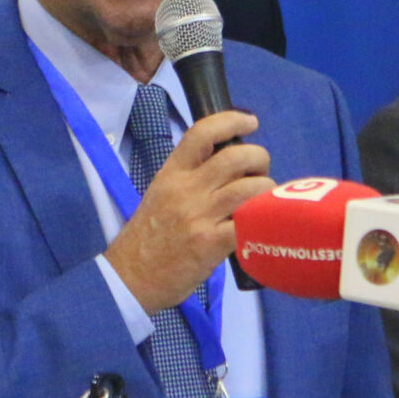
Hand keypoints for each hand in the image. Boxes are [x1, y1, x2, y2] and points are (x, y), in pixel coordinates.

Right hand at [105, 109, 272, 313]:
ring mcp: (199, 216)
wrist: (131, 276)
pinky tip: (260, 226)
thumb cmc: (149, 236)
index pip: (201, 133)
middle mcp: (186, 190)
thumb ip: (191, 177)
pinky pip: (249, 223)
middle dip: (259, 159)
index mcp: (171, 173)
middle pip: (235, 157)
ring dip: (267, 190)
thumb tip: (231, 163)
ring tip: (265, 201)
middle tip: (261, 171)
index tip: (250, 123)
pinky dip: (261, 221)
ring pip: (249, 189)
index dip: (231, 120)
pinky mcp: (211, 243)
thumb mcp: (160, 194)